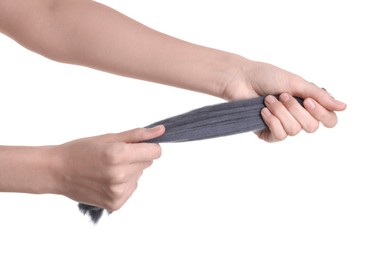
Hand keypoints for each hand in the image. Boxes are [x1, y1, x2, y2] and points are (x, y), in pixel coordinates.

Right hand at [52, 125, 164, 210]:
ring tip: (106, 169)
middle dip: (135, 158)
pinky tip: (105, 180)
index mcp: (119, 155)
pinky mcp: (115, 204)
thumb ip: (137, 135)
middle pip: (147, 163)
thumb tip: (161, 131)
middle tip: (113, 157)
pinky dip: (123, 184)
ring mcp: (118, 192)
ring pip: (139, 176)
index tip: (137, 145)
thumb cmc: (80, 150)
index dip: (148, 147)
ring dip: (129, 171)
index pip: (155, 152)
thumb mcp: (108, 137)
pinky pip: (131, 189)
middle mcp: (121, 176)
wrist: (56, 171)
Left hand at [222, 60, 346, 141]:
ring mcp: (284, 126)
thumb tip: (343, 107)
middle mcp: (299, 117)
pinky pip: (279, 136)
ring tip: (269, 99)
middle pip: (312, 127)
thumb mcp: (297, 83)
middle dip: (296, 109)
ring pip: (294, 131)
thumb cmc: (268, 77)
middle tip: (282, 95)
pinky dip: (271, 120)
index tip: (308, 100)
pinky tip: (263, 111)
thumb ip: (319, 96)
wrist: (242, 80)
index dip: (322, 113)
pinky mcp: (269, 133)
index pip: (330, 120)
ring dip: (281, 112)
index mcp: (310, 104)